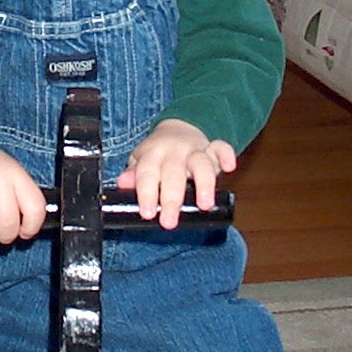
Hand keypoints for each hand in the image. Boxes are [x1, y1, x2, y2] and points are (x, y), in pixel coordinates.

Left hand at [115, 120, 235, 229]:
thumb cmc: (157, 155)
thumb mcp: (141, 162)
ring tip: (205, 205)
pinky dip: (227, 156)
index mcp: (152, 155)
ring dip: (204, 183)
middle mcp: (173, 151)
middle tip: (169, 222)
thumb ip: (134, 175)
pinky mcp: (212, 148)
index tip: (148, 213)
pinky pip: (221, 147)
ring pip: (200, 163)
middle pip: (173, 173)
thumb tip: (122, 184)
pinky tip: (229, 168)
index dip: (147, 194)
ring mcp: (194, 149)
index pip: (147, 174)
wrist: (177, 129)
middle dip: (172, 198)